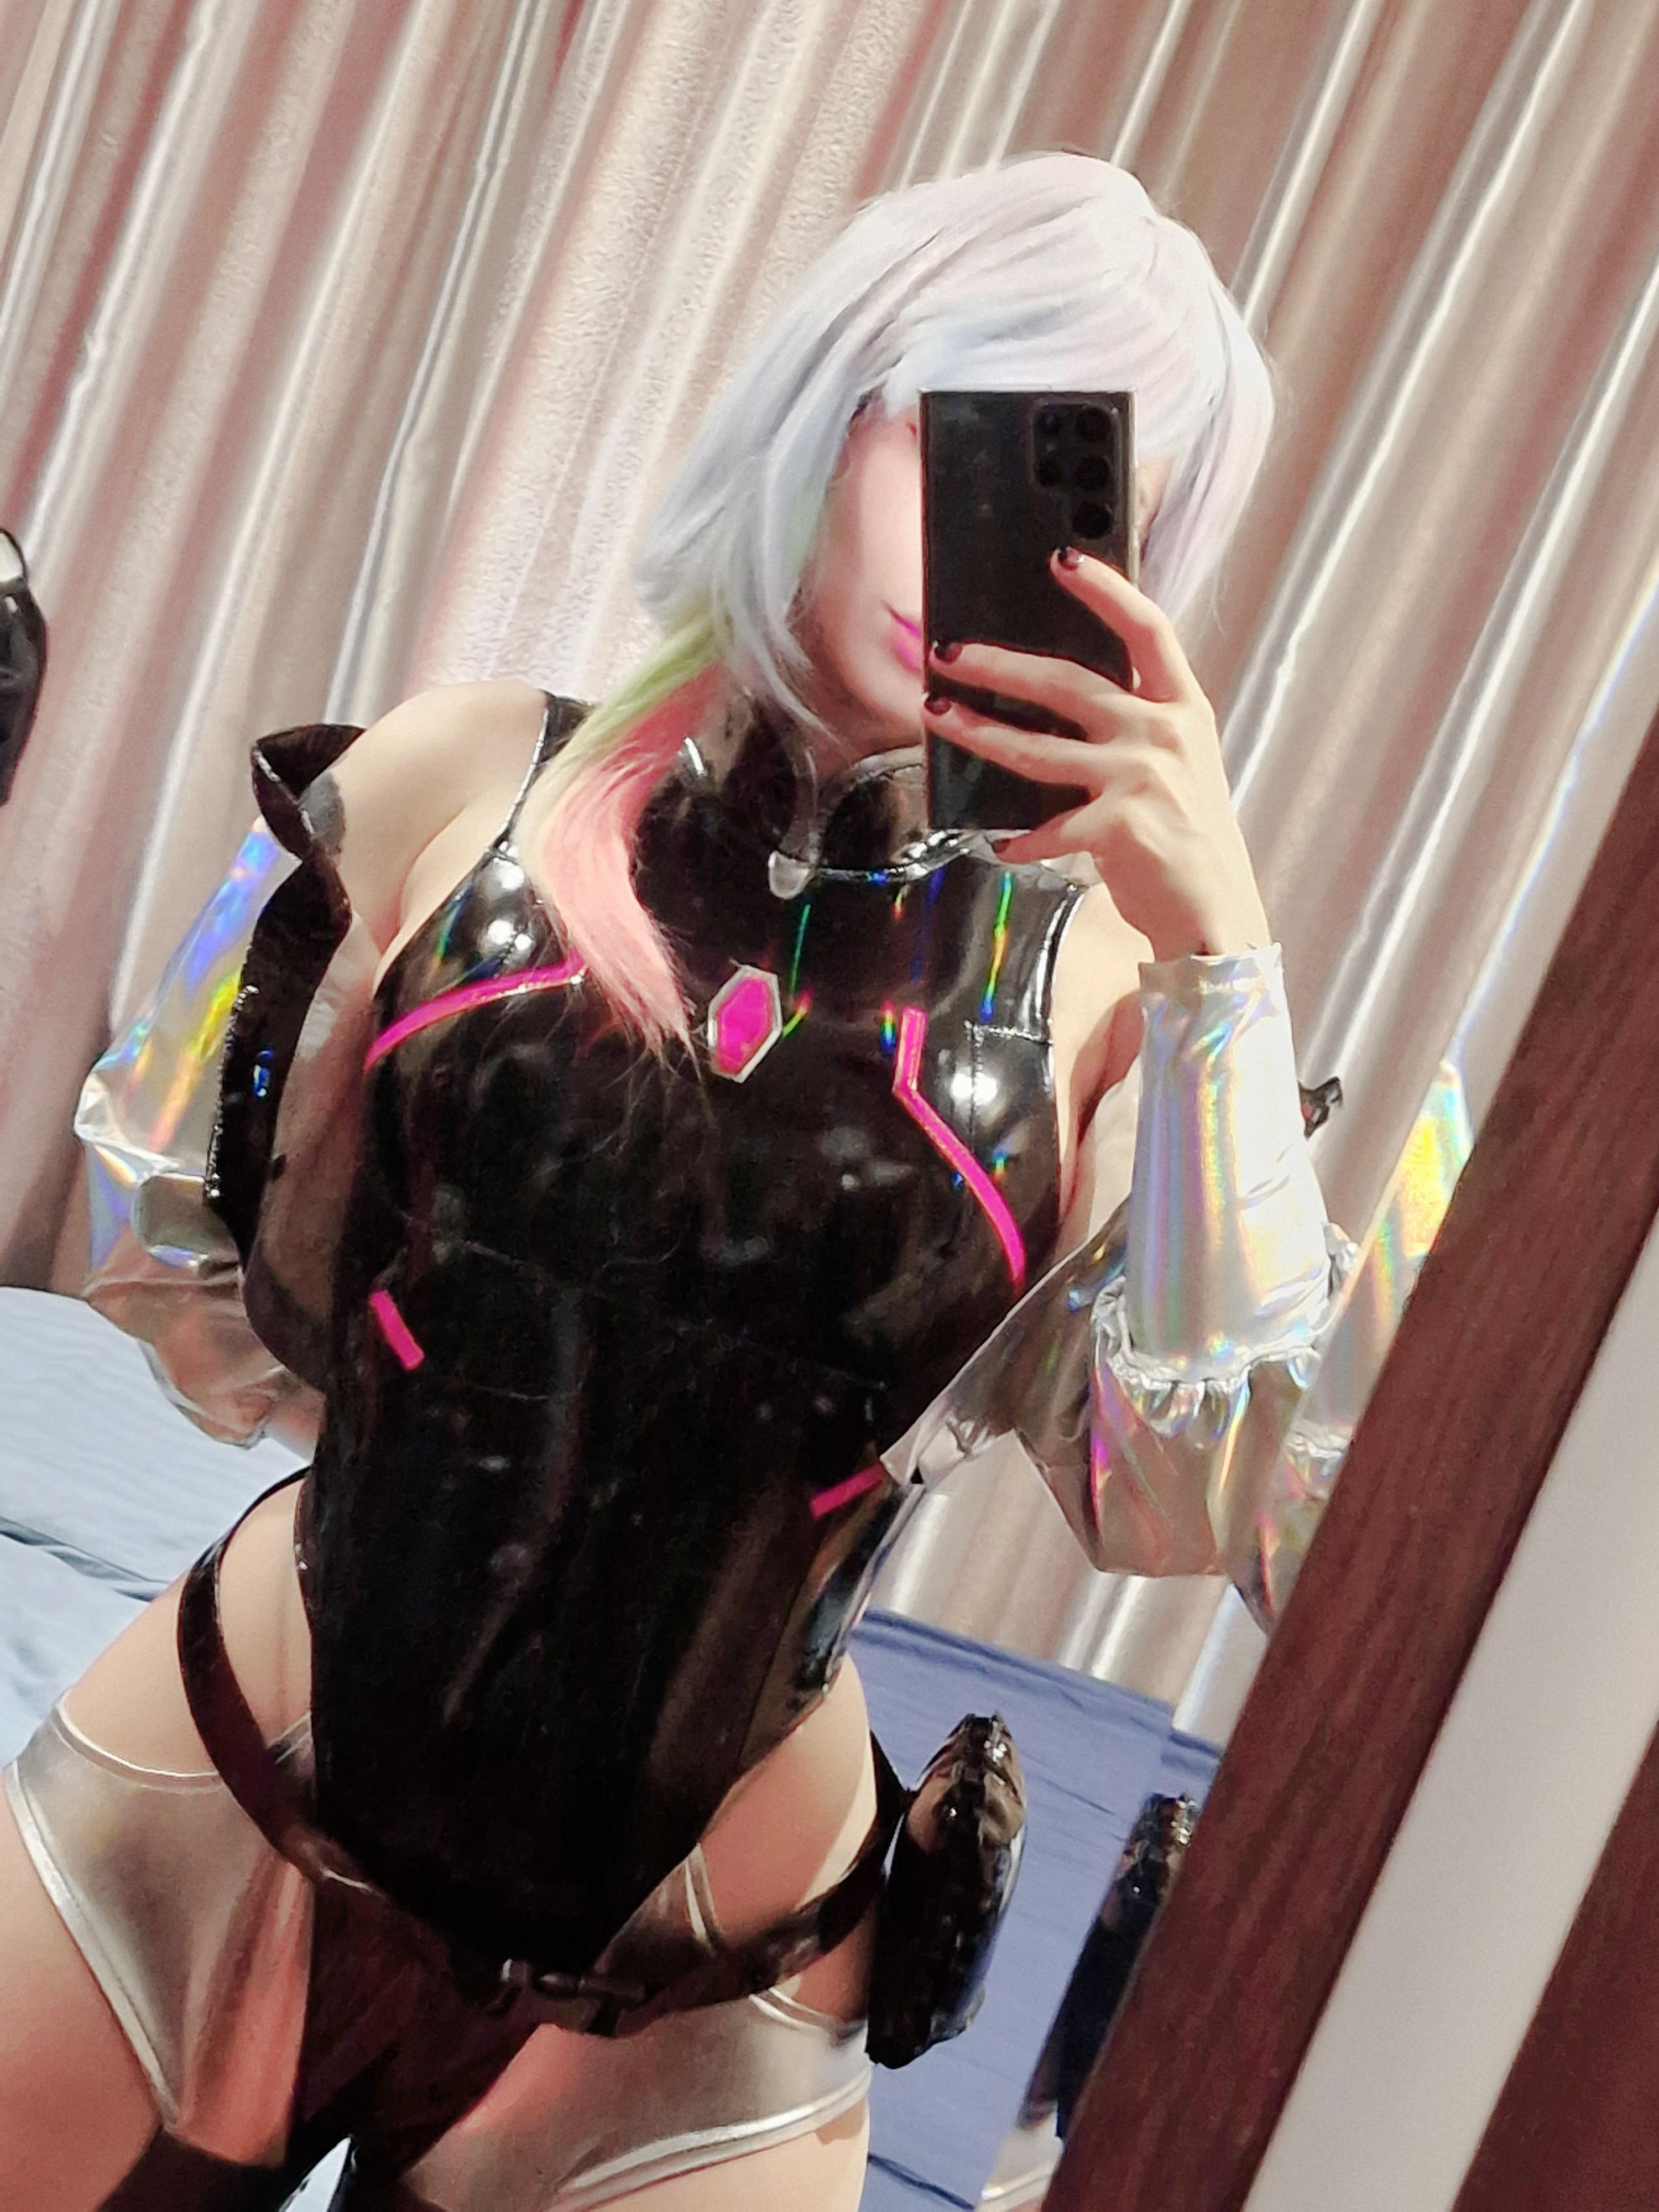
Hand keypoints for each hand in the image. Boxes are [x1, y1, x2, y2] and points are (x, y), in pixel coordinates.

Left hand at [923, 551, 1269, 960]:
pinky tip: (1001, 845)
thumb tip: (1059, 701)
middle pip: (1069, 682)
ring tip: (938, 716)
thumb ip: (1134, 727)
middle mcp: (1163, 735)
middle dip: (1000, 664)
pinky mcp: (1120, 828)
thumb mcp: (1176, 765)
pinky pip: (1049, 827)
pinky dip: (1021, 839)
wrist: (1215, 913)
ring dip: (980, 733)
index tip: (1062, 559)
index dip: (1107, 590)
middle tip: (949, 652)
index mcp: (1182, 709)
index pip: (1148, 630)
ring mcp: (1142, 779)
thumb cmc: (1186, 837)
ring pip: (1039, 749)